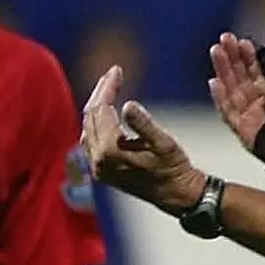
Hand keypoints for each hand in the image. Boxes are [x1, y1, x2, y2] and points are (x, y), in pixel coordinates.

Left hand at [81, 66, 207, 214]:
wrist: (176, 195)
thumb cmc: (174, 168)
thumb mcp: (163, 143)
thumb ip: (144, 124)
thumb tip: (127, 104)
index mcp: (109, 151)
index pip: (101, 110)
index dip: (108, 87)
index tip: (117, 69)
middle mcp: (97, 160)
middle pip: (91, 116)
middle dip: (101, 92)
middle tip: (113, 73)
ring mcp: (97, 166)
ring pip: (88, 127)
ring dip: (97, 105)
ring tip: (110, 86)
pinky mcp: (101, 170)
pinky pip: (91, 139)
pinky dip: (97, 121)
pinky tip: (107, 110)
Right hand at [208, 33, 264, 185]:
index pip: (255, 72)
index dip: (247, 56)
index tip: (241, 40)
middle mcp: (258, 106)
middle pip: (240, 78)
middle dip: (232, 58)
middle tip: (223, 39)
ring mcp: (250, 119)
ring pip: (231, 91)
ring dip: (223, 71)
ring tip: (217, 52)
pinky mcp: (245, 133)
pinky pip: (229, 113)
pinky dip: (220, 98)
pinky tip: (214, 81)